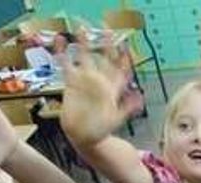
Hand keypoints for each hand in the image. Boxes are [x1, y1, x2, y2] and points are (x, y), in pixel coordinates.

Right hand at [57, 30, 143, 146]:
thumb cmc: (101, 131)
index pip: (119, 70)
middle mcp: (98, 82)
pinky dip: (63, 53)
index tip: (124, 44)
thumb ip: (127, 108)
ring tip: (81, 29)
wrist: (83, 137)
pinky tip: (60, 41)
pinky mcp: (71, 83)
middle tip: (105, 28)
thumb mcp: (116, 120)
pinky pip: (66, 65)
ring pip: (84, 58)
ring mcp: (84, 81)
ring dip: (83, 44)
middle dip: (105, 44)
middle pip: (103, 59)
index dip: (123, 58)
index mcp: (111, 89)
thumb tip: (140, 98)